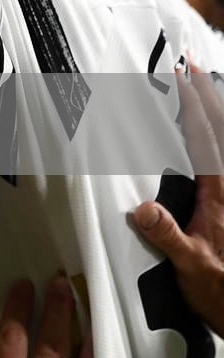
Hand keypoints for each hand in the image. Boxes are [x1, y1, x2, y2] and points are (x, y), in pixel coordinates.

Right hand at [134, 68, 223, 335]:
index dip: (194, 105)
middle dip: (207, 96)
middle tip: (193, 67)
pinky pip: (220, 161)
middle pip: (220, 132)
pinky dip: (216, 141)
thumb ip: (167, 235)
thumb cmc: (220, 290)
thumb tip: (141, 209)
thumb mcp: (190, 266)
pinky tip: (208, 139)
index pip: (205, 138)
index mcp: (219, 193)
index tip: (182, 76)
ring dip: (215, 115)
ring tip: (204, 88)